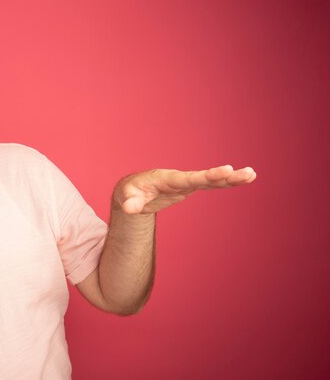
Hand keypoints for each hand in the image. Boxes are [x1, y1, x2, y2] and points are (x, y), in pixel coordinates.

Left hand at [116, 165, 256, 213]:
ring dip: (230, 178)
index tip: (226, 170)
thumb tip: (129, 209)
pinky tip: (243, 180)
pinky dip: (225, 183)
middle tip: (247, 172)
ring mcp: (186, 183)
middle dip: (224, 176)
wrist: (133, 190)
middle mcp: (179, 178)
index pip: (189, 178)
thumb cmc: (130, 192)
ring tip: (252, 174)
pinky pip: (210, 184)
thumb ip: (130, 203)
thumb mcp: (127, 198)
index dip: (207, 175)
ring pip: (211, 180)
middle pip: (205, 177)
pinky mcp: (190, 187)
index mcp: (166, 179)